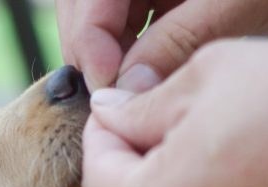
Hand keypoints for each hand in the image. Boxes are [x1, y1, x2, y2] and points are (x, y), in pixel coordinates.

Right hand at [56, 0, 267, 89]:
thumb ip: (178, 40)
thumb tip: (127, 90)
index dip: (89, 38)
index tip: (106, 86)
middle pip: (92, 2)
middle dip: (95, 48)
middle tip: (112, 96)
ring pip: (112, 14)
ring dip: (116, 54)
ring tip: (133, 92)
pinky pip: (142, 19)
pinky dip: (142, 50)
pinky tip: (153, 75)